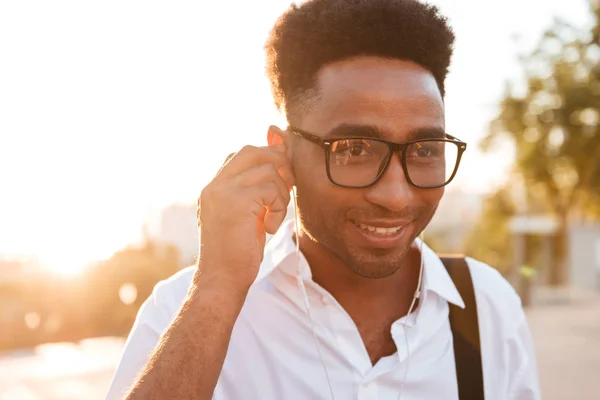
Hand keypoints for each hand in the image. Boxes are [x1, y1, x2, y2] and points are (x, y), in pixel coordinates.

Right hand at [196, 144, 293, 289]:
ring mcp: (222, 192)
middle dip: (278, 164)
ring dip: (281, 193)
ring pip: (267, 170)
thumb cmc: (237, 252)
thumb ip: (257, 190)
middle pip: (253, 151)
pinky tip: (269, 228)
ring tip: (274, 217)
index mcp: (214, 188)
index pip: (242, 154)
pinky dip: (279, 208)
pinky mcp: (236, 202)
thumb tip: (279, 160)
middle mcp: (214, 185)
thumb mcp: (248, 215)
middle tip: (288, 188)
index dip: (267, 158)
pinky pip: (271, 190)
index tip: (282, 179)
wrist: (222, 280)